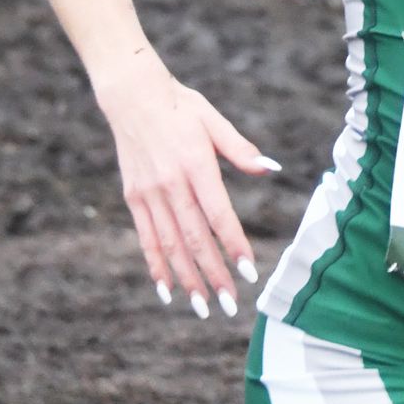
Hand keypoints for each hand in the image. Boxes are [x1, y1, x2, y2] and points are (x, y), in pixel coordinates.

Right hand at [97, 57, 280, 319]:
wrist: (131, 95)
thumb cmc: (181, 106)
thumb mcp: (214, 120)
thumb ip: (241, 149)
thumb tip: (272, 168)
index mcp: (195, 164)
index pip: (218, 215)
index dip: (233, 245)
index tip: (249, 272)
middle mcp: (170, 183)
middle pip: (194, 238)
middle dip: (213, 275)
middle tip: (231, 305)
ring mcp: (149, 193)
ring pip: (169, 245)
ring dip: (187, 280)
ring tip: (203, 308)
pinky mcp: (134, 198)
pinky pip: (146, 239)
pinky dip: (156, 266)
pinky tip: (167, 291)